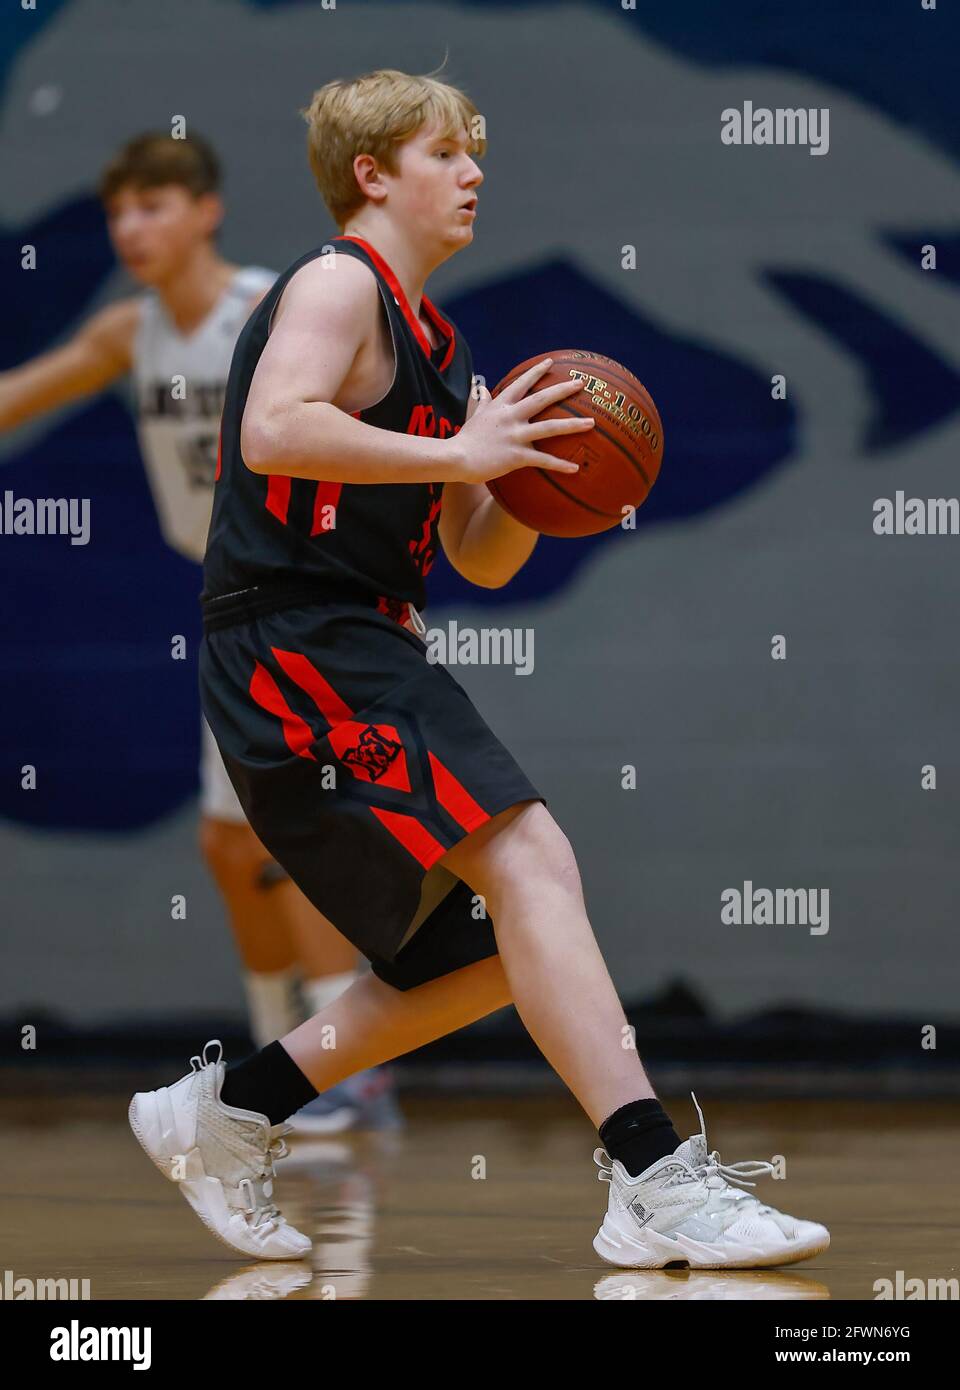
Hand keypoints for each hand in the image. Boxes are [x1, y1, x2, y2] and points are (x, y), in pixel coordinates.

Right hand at [452, 358, 595, 483]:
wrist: (455, 457)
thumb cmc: (465, 439)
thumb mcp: (475, 415)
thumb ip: (482, 402)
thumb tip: (482, 388)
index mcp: (501, 405)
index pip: (522, 383)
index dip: (537, 372)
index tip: (551, 362)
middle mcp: (511, 416)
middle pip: (542, 399)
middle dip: (563, 389)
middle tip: (581, 382)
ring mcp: (515, 435)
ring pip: (550, 427)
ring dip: (572, 425)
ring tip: (591, 423)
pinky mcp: (516, 455)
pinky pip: (543, 460)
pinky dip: (560, 465)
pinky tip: (575, 468)